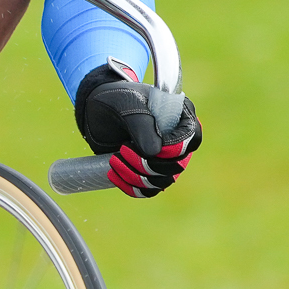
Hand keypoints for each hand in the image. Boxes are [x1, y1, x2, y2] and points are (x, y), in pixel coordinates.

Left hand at [74, 60, 201, 197]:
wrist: (96, 109)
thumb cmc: (116, 99)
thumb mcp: (127, 104)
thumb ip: (142, 126)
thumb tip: (155, 153)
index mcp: (181, 115)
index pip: (191, 138)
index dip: (171, 148)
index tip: (142, 146)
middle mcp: (179, 139)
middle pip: (177, 165)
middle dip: (146, 164)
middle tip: (121, 150)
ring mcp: (166, 158)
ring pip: (162, 181)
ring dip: (136, 176)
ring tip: (113, 160)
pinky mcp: (151, 172)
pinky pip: (149, 190)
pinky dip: (131, 186)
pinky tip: (113, 173)